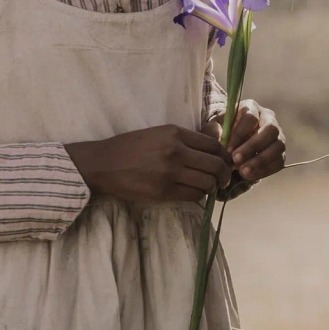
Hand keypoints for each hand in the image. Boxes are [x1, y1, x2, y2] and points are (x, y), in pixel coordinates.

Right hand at [65, 125, 229, 203]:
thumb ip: (187, 138)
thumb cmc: (132, 147)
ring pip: (207, 183)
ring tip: (208, 187)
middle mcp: (175, 151)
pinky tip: (194, 193)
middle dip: (224, 175)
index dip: (225, 156)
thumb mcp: (160, 133)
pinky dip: (199, 196)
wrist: (103, 164)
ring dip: (212, 187)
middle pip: (216, 165)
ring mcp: (169, 172)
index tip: (225, 162)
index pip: (214, 145)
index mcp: (175, 133)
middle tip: (223, 179)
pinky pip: (193, 196)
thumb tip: (218, 138)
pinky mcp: (162, 191)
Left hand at [212, 98, 284, 197]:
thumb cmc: (220, 133)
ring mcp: (278, 136)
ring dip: (261, 160)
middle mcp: (269, 119)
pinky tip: (249, 176)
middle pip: (270, 129)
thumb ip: (213, 131)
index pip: (251, 118)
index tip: (227, 149)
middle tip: (236, 160)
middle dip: (253, 146)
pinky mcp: (280, 152)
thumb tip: (219, 136)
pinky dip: (265, 170)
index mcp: (252, 108)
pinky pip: (279, 161)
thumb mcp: (213, 129)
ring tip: (243, 172)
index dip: (240, 134)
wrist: (229, 146)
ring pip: (278, 146)